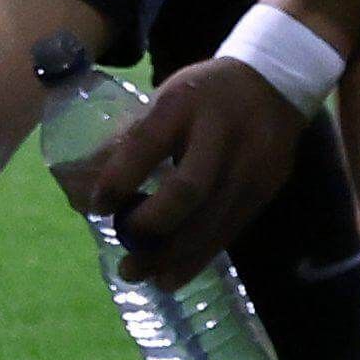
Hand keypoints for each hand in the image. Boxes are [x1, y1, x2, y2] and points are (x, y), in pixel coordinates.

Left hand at [51, 56, 306, 286]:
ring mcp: (250, 164)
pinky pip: (229, 231)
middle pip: (189, 189)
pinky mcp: (266, 189)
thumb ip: (130, 140)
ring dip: (172, 255)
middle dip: (152, 226)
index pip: (147, 142)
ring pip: (212, 220)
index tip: (98, 207)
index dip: (120, 178)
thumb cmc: (203, 95)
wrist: (275, 84)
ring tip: (140, 275)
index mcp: (184, 101)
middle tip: (125, 251)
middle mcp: (221, 133)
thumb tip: (84, 189)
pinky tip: (170, 275)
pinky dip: (197, 258)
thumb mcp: (165, 99)